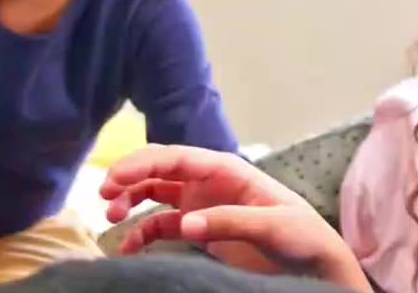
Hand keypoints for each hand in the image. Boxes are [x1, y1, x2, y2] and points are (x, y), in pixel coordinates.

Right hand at [100, 145, 370, 291]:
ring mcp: (202, 204)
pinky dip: (142, 233)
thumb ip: (230, 221)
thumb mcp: (271, 225)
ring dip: (131, 201)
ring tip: (113, 219)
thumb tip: (186, 224)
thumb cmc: (301, 234)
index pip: (178, 157)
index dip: (143, 163)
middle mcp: (210, 182)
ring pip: (155, 194)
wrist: (313, 261)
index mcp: (227, 170)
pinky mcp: (200, 228)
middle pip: (161, 170)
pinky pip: (162, 225)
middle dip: (130, 178)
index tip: (114, 179)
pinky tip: (129, 248)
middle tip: (104, 197)